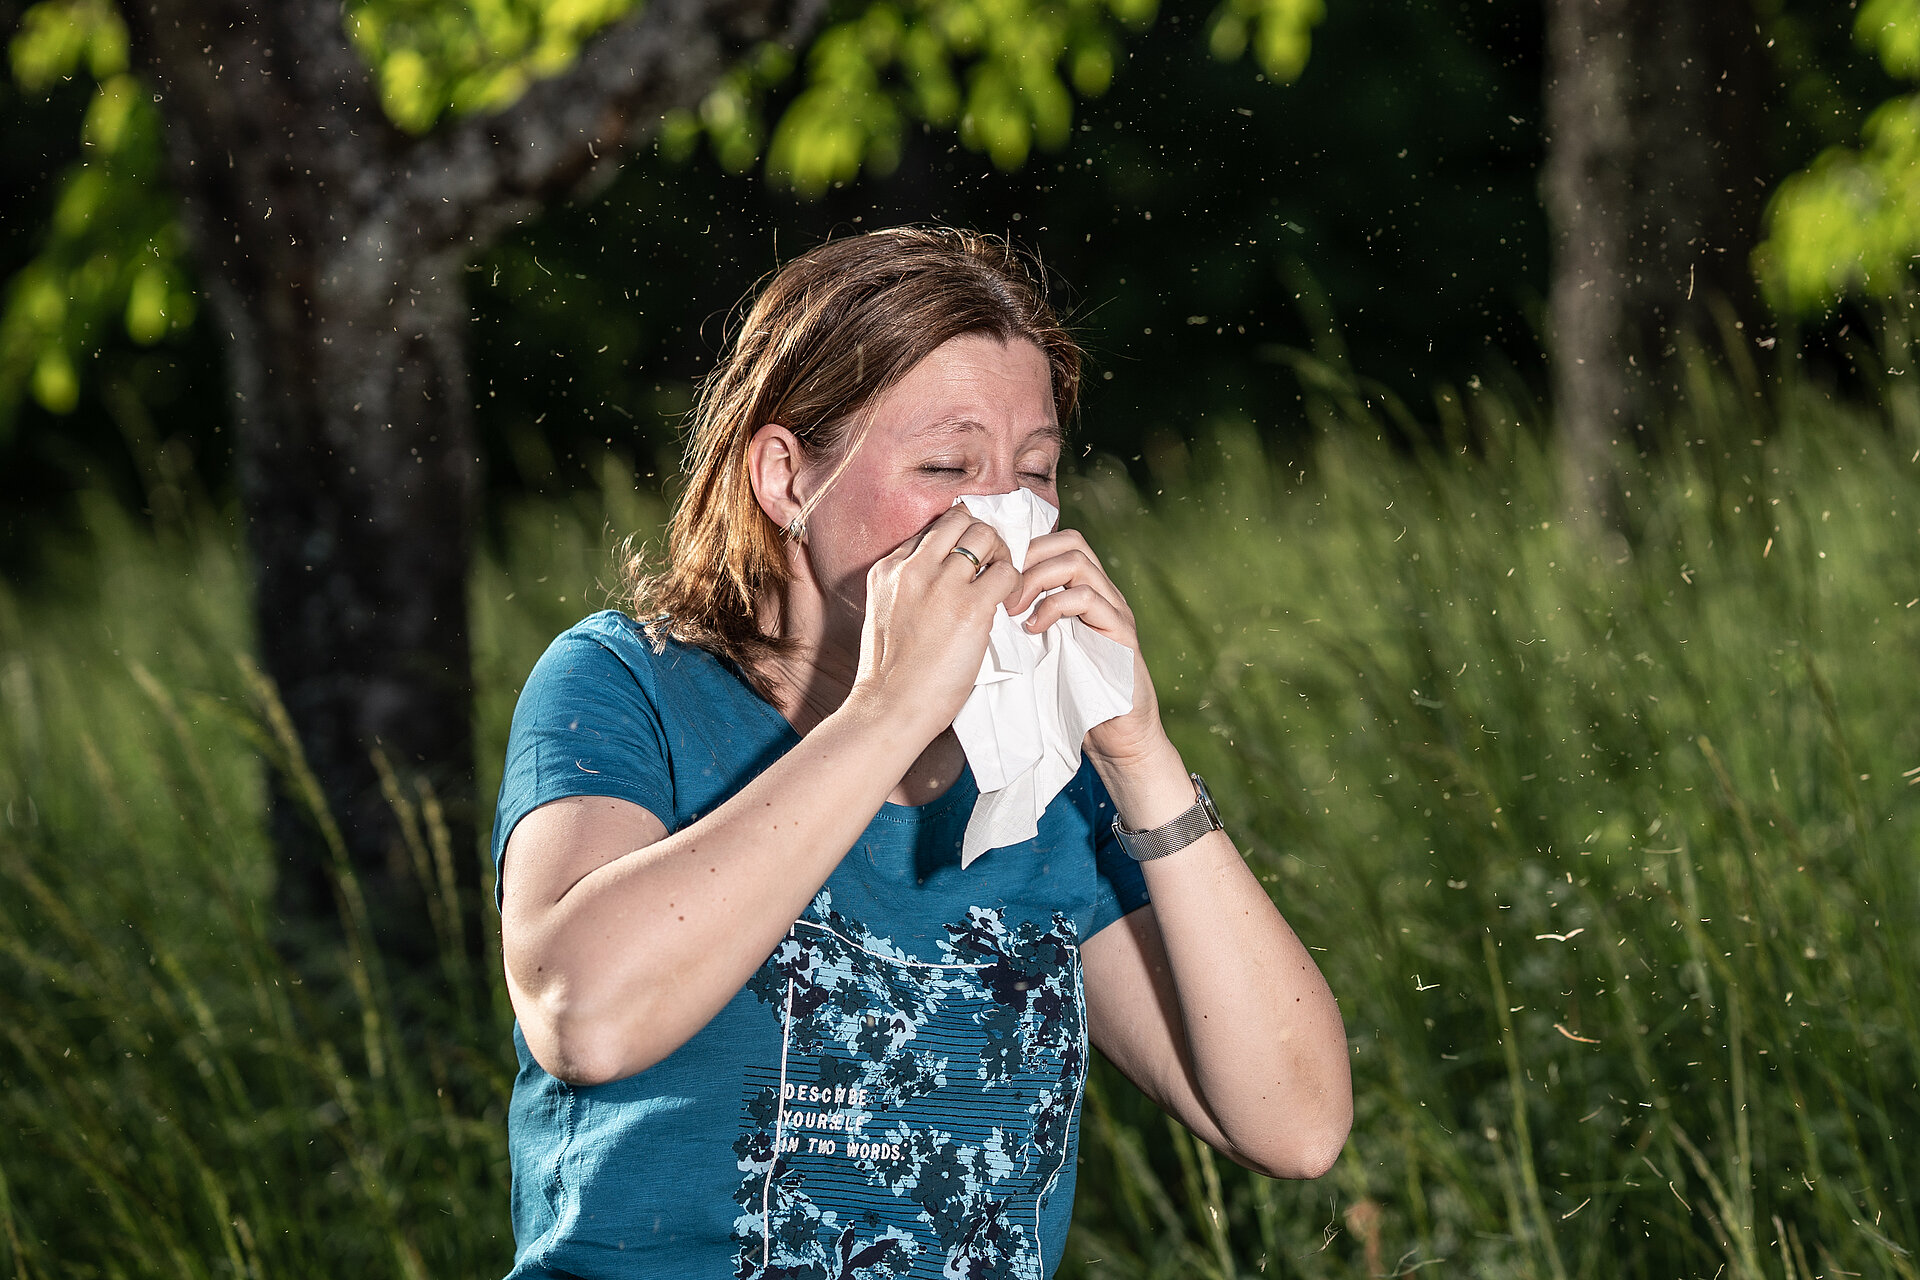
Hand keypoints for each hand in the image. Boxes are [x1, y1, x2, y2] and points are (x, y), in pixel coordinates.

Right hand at [849, 505, 1022, 745]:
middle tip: (992, 566)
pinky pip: (1007, 572)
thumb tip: (946, 576)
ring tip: (1002, 584)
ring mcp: (942, 584)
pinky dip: (1015, 584)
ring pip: (986, 536)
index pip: (933, 530)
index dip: (957, 542)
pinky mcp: (970, 607)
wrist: (890, 707)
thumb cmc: (891, 673)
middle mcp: (914, 568)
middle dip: (982, 537)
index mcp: (889, 569)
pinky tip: (1009, 605)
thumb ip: (909, 586)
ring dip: (1001, 555)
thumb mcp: (885, 612)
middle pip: (960, 520)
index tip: (970, 563)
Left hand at [1003, 527, 1169, 766]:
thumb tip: (976, 605)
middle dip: (1029, 558)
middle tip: (1002, 591)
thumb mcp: (1039, 650)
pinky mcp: (1121, 632)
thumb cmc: (1071, 696)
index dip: (1024, 548)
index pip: (1057, 542)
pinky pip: (1088, 598)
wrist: (1117, 736)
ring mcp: (1114, 610)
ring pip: (1077, 563)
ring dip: (1037, 580)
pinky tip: (1034, 630)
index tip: (996, 576)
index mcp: (1084, 592)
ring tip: (1015, 610)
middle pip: (1069, 541)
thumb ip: (1022, 622)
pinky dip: (1054, 607)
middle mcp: (1103, 593)